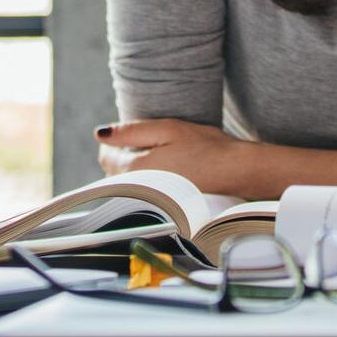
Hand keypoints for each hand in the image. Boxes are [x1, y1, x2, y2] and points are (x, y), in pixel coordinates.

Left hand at [93, 117, 249, 192]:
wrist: (237, 172)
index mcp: (136, 169)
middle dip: (124, 156)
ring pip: (130, 184)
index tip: (133, 134)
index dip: (115, 142)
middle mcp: (140, 190)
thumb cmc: (205, 147)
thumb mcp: (167, 129)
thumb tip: (100, 134)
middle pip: (115, 172)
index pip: (106, 157)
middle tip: (150, 143)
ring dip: (136, 171)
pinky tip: (169, 172)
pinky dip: (149, 182)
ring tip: (161, 157)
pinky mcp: (165, 207)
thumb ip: (131, 132)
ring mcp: (152, 202)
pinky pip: (145, 193)